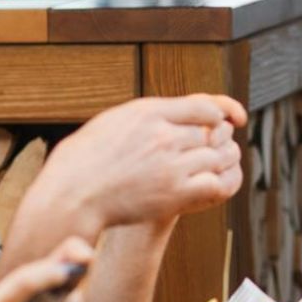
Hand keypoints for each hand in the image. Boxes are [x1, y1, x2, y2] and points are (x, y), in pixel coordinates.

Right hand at [39, 95, 247, 230]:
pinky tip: (211, 184)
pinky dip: (219, 183)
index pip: (204, 106)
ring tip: (215, 165)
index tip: (228, 118)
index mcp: (148, 111)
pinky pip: (215, 184)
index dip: (222, 111)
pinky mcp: (174, 195)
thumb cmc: (88, 157)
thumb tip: (181, 112)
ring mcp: (170, 166)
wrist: (73, 193)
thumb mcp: (116, 119)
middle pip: (213, 132)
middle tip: (217, 146)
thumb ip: (150, 113)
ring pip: (218, 157)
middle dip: (218, 139)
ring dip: (221, 161)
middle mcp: (163, 135)